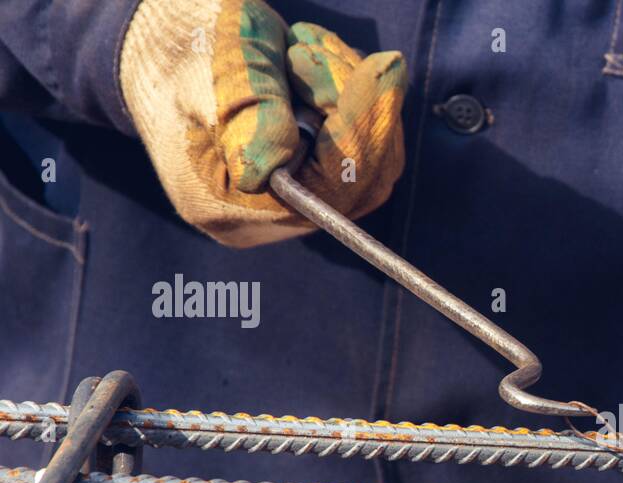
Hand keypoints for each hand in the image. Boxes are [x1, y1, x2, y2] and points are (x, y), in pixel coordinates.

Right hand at [120, 0, 406, 247]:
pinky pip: (364, 148)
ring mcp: (291, 200)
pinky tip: (311, 60)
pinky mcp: (311, 177)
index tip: (379, 73)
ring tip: (300, 49)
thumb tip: (282, 161)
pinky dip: (353, 97)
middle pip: (359, 185)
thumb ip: (248, 116)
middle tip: (319, 50)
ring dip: (353, 96)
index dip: (360, 134)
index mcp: (227, 208)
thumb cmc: (179, 54)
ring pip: (370, 163)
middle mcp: (265, 218)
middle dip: (358, 110)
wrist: (162, 44)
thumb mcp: (209, 76)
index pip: (326, 193)